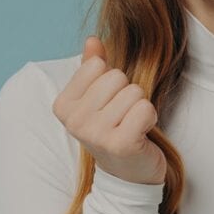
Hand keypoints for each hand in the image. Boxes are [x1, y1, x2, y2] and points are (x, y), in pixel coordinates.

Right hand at [51, 36, 166, 184]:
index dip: (111, 81)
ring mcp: (96, 134)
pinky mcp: (121, 144)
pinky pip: (145, 108)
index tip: (108, 105)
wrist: (127, 174)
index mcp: (63, 106)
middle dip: (127, 93)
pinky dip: (150, 118)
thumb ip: (93, 67)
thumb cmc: (113, 129)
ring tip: (131, 126)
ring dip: (140, 107)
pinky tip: (141, 134)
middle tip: (123, 117)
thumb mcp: (99, 98)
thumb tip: (93, 39)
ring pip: (134, 92)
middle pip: (116, 77)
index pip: (97, 65)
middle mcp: (74, 121)